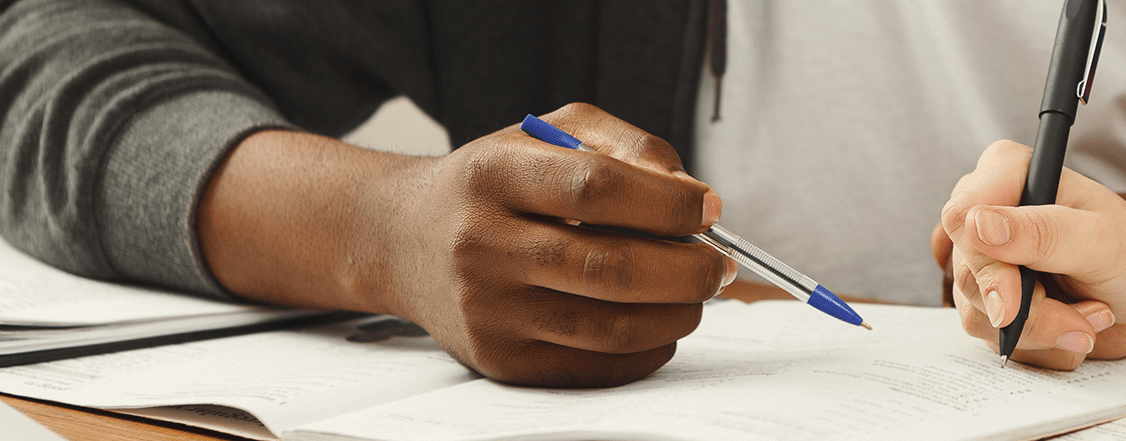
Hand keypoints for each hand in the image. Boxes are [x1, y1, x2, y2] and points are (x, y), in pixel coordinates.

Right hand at [201, 103, 731, 386]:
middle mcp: (483, 244)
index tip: (708, 210)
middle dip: (688, 270)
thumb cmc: (493, 183)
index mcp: (494, 175)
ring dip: (677, 313)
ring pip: (611, 326)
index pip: (598, 188)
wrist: (404, 239)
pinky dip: (648, 348)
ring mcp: (489, 309)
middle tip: (720, 265)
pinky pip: (596, 365)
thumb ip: (626, 146)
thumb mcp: (548, 133)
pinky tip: (660, 322)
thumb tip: (693, 196)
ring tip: (697, 293)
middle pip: (611, 267)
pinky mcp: (501, 359)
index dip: (668, 203)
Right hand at [932, 141, 1125, 382]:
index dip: (972, 239)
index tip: (1001, 265)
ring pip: (982, 311)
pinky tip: (1091, 344)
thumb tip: (978, 218)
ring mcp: (1023, 268)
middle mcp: (1019, 219)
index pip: (960, 196)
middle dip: (1018, 302)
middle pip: (963, 265)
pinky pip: (1010, 342)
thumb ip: (1041, 232)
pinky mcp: (1036, 311)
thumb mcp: (1110, 247)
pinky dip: (1049, 352)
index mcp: (1027, 179)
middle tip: (1075, 317)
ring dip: (1039, 333)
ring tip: (1098, 331)